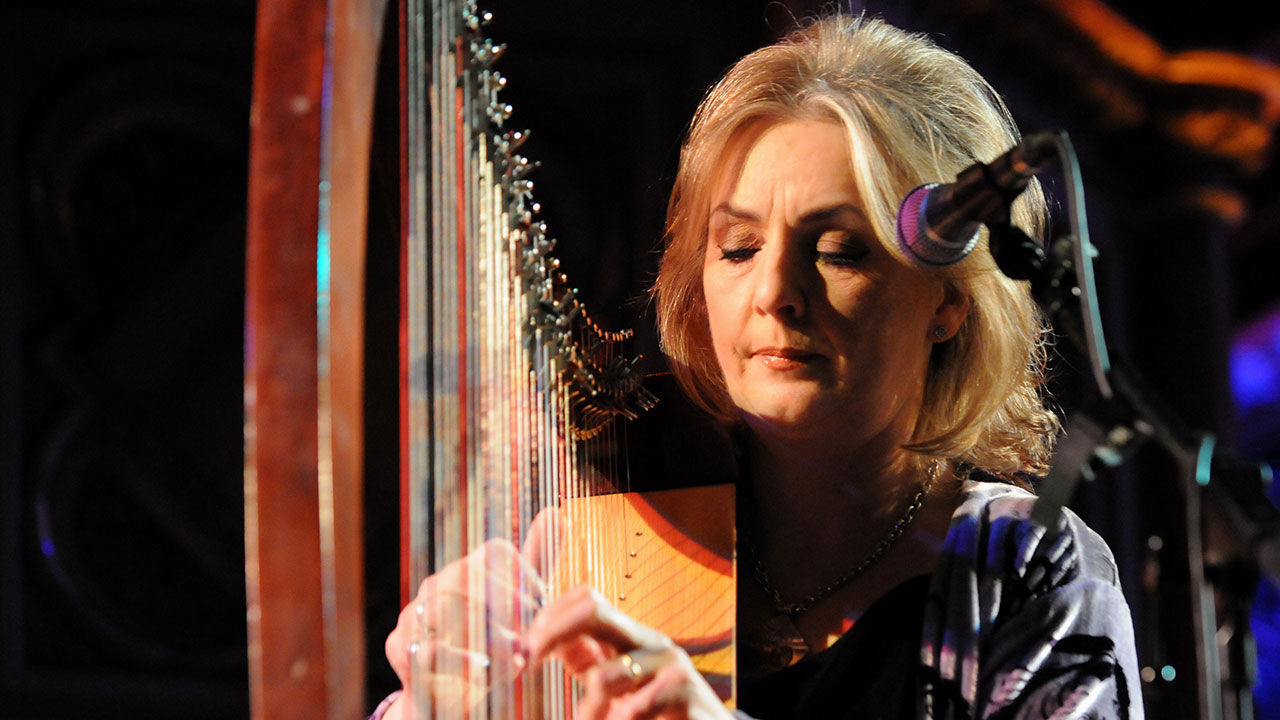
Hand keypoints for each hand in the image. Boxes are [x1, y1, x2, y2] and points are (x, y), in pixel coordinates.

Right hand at [382, 533, 549, 718]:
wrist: (447, 699)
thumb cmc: (490, 648)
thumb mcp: (520, 608)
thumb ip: (536, 563)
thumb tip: (556, 512)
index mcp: (466, 570)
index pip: (494, 552)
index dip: (524, 576)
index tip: (543, 606)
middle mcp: (437, 586)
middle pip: (467, 575)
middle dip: (504, 605)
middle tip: (531, 633)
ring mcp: (415, 614)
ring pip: (447, 608)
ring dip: (489, 634)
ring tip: (517, 656)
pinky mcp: (400, 649)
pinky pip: (429, 648)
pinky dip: (465, 662)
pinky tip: (488, 671)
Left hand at [527, 585, 734, 719]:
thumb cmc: (661, 712)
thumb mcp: (619, 683)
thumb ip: (587, 660)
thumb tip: (542, 642)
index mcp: (630, 637)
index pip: (585, 599)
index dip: (549, 617)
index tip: (526, 649)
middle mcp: (649, 643)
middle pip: (593, 610)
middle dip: (552, 633)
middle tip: (530, 661)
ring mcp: (670, 666)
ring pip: (604, 676)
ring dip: (587, 711)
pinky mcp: (687, 695)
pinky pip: (637, 708)